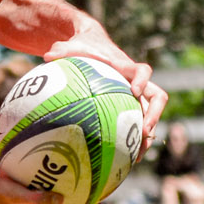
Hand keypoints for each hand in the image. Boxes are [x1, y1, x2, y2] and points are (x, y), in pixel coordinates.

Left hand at [43, 29, 163, 153]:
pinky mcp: (126, 106)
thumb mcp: (72, 46)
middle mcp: (136, 82)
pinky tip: (119, 159)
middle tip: (145, 133)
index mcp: (126, 67)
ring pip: (149, 116)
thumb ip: (62, 50)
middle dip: (153, 116)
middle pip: (156, 98)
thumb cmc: (84, 45)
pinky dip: (130, 140)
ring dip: (147, 135)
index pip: (143, 71)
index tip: (134, 91)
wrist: (93, 43)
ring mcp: (133, 95)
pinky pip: (134, 124)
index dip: (142, 81)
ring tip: (137, 157)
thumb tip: (46, 56)